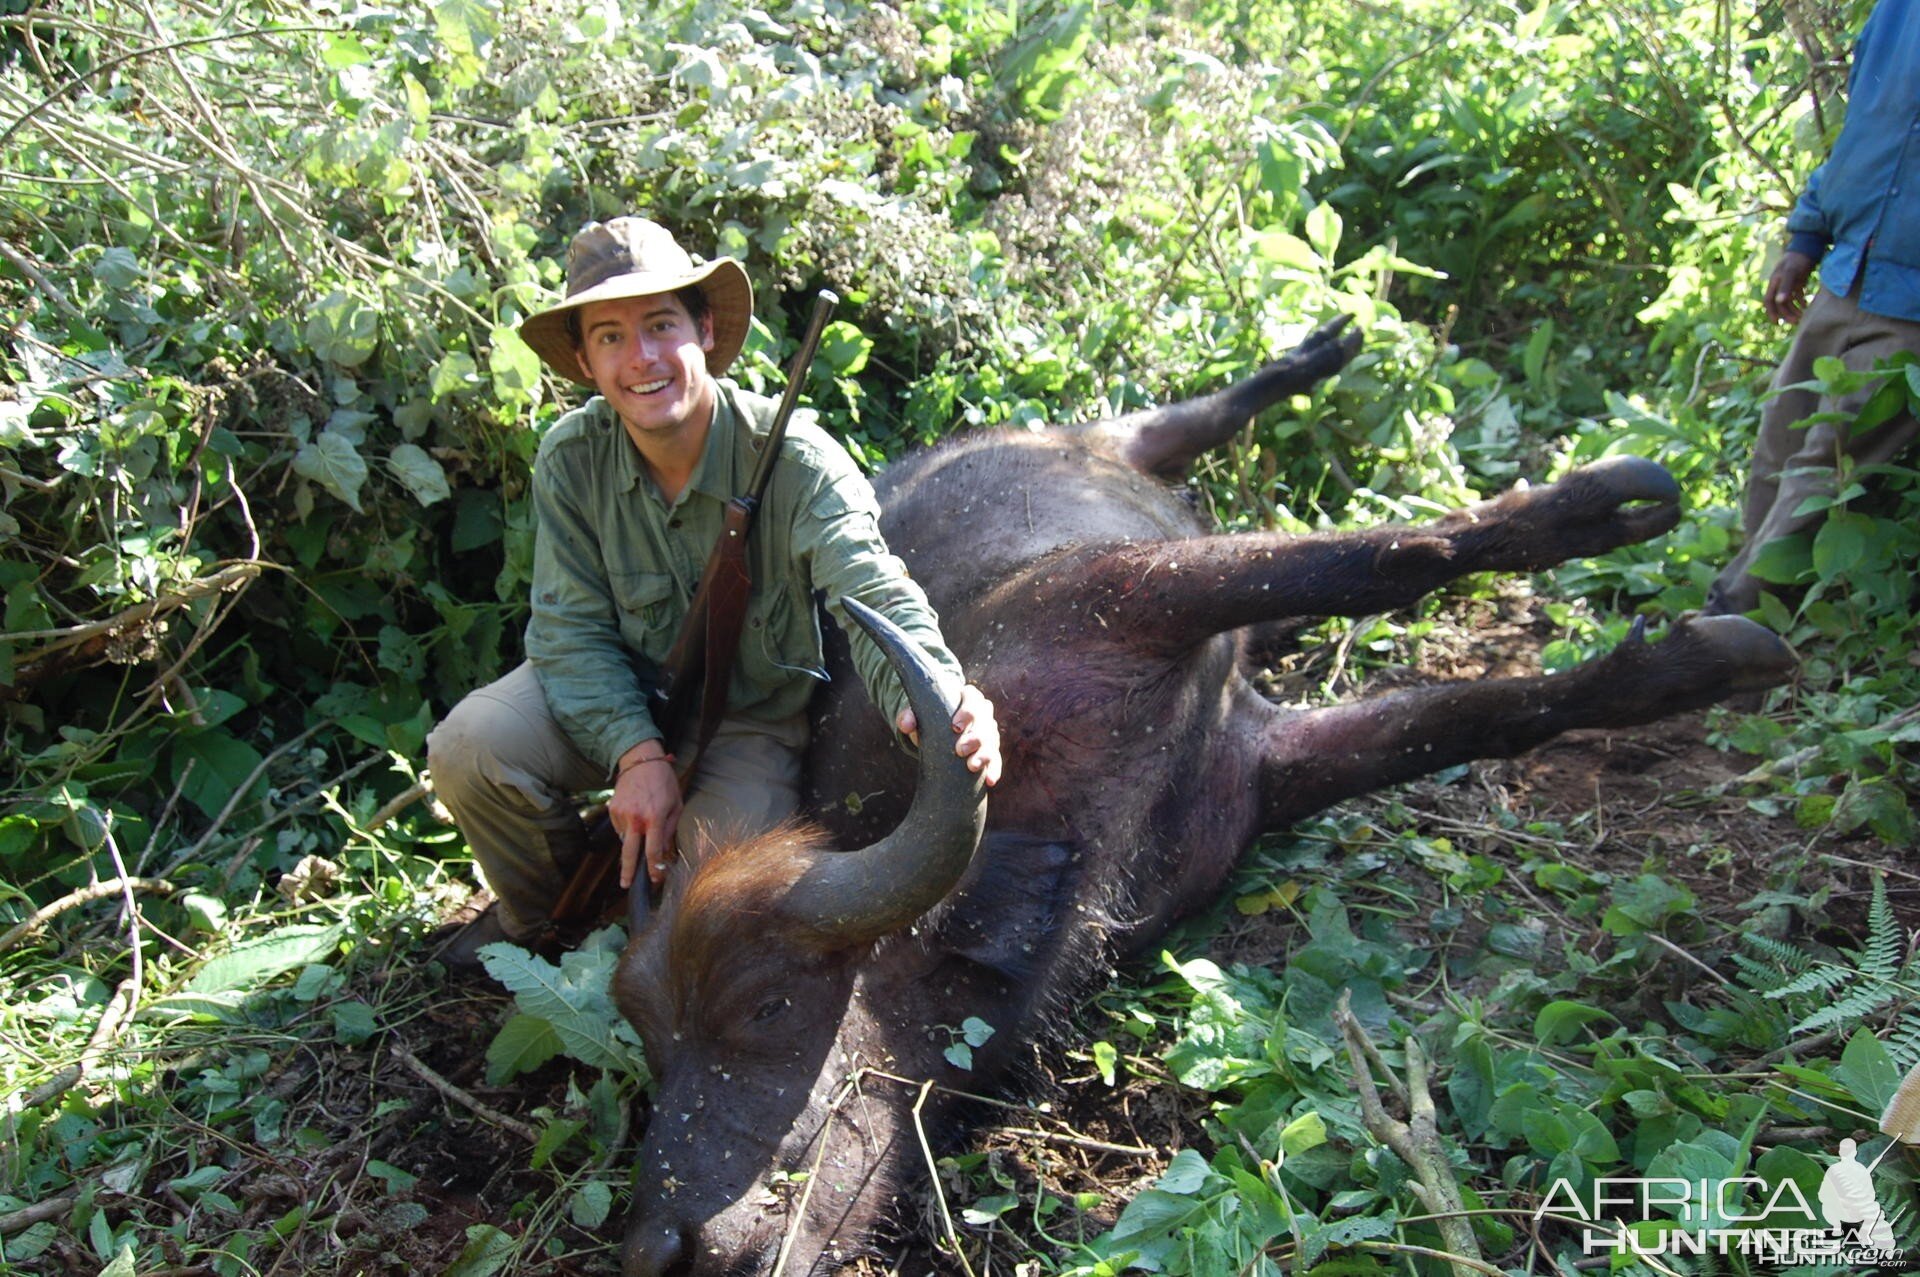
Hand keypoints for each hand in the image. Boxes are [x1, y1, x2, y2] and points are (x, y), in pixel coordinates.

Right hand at [608, 749, 680, 888]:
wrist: (641, 760)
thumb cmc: (663, 782)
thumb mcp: (676, 804)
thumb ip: (670, 828)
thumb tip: (664, 850)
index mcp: (654, 818)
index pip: (653, 851)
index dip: (654, 868)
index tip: (655, 878)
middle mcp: (635, 818)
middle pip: (629, 853)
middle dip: (628, 871)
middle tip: (627, 885)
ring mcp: (621, 814)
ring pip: (624, 839)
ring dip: (632, 844)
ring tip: (640, 830)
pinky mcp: (612, 809)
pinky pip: (619, 828)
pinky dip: (626, 830)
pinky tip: (634, 819)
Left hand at [896, 684, 1002, 786]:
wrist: (938, 732)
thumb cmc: (930, 718)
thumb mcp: (918, 715)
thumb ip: (909, 716)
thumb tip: (906, 724)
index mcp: (967, 698)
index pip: (973, 698)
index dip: (967, 711)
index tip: (955, 726)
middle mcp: (982, 713)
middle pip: (985, 721)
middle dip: (975, 737)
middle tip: (960, 750)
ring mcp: (988, 732)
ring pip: (992, 741)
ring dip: (984, 754)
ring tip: (972, 766)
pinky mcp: (990, 750)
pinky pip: (996, 759)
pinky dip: (994, 769)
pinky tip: (990, 781)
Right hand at [1764, 251, 1815, 323]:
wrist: (1807, 247)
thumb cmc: (1797, 260)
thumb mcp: (1791, 273)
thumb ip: (1785, 287)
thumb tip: (1779, 302)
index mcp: (1774, 283)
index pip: (1769, 301)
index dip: (1771, 312)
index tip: (1777, 322)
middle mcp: (1780, 285)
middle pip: (1779, 303)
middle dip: (1786, 313)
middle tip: (1796, 321)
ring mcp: (1788, 283)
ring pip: (1788, 301)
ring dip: (1794, 309)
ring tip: (1802, 316)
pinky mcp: (1797, 281)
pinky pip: (1796, 295)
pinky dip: (1800, 301)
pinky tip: (1806, 306)